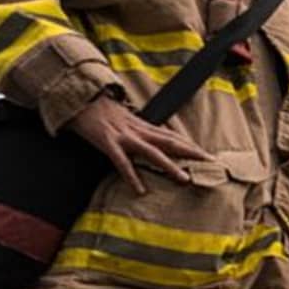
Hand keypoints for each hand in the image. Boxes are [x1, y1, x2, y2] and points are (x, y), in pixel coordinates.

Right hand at [66, 95, 205, 194]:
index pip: (172, 137)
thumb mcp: (124, 119)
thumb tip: (154, 139)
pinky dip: (132, 176)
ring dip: (169, 166)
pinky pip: (122, 162)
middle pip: (170, 142)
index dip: (191, 146)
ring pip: (152, 152)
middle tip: (210, 163)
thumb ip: (139, 130)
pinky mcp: (108, 142)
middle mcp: (137, 130)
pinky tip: (140, 190)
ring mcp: (123, 136)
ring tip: (184, 179)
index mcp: (142, 126)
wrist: (77, 98)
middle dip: (191, 152)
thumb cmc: (100, 111)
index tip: (209, 156)